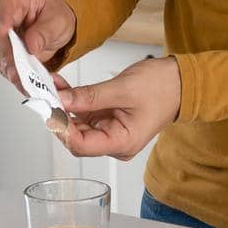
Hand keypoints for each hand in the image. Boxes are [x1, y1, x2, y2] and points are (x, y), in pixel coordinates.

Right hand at [0, 0, 76, 93]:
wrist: (51, 24)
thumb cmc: (52, 14)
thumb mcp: (58, 19)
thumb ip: (45, 31)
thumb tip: (31, 45)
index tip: (0, 31)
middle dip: (6, 56)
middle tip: (18, 73)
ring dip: (9, 68)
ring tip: (25, 81)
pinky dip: (11, 72)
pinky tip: (22, 79)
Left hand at [55, 58, 180, 160]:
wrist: (181, 81)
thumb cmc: (163, 88)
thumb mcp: (123, 89)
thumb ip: (89, 96)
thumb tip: (61, 100)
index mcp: (121, 143)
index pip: (81, 145)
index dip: (62, 128)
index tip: (50, 108)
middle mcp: (114, 142)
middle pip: (76, 136)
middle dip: (60, 115)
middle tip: (46, 93)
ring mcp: (110, 131)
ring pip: (78, 123)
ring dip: (64, 105)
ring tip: (53, 84)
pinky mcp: (108, 119)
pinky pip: (85, 113)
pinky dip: (74, 100)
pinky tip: (64, 85)